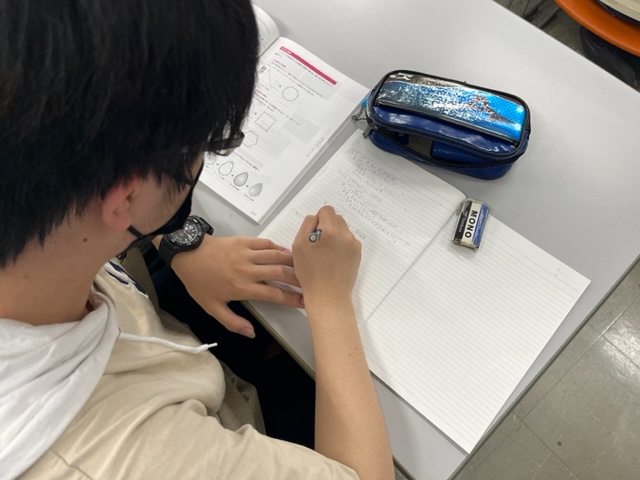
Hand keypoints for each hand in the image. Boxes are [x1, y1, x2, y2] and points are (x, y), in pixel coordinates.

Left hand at [169, 236, 302, 337]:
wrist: (186, 254)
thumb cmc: (199, 282)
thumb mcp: (212, 308)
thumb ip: (232, 322)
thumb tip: (251, 333)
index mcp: (242, 287)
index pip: (274, 294)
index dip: (292, 298)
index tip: (304, 302)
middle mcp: (248, 269)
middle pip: (280, 273)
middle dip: (298, 279)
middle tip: (311, 284)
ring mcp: (247, 253)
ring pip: (276, 256)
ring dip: (293, 261)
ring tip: (305, 267)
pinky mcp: (244, 241)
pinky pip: (266, 243)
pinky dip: (279, 248)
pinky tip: (288, 253)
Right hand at [292, 205, 360, 305]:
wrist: (328, 296)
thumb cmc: (310, 273)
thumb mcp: (299, 245)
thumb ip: (307, 225)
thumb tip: (316, 218)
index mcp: (332, 230)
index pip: (327, 210)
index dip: (318, 220)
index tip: (313, 234)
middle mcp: (347, 235)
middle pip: (336, 218)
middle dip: (326, 227)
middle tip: (317, 245)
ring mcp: (354, 245)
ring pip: (342, 230)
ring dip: (334, 236)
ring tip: (325, 254)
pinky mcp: (357, 254)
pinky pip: (348, 242)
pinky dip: (340, 246)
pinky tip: (333, 260)